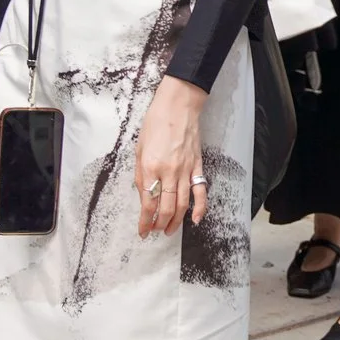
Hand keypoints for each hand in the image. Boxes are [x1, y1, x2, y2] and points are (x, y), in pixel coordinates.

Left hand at [134, 77, 207, 236]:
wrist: (178, 106)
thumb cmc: (155, 124)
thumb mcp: (139, 149)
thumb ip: (141, 175)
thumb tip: (144, 196)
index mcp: (150, 167)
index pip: (148, 203)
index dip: (144, 222)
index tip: (142, 231)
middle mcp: (168, 172)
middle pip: (165, 208)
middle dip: (159, 224)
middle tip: (155, 232)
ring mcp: (185, 170)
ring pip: (182, 204)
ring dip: (176, 221)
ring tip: (170, 231)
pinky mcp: (198, 166)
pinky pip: (200, 191)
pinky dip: (200, 208)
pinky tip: (196, 220)